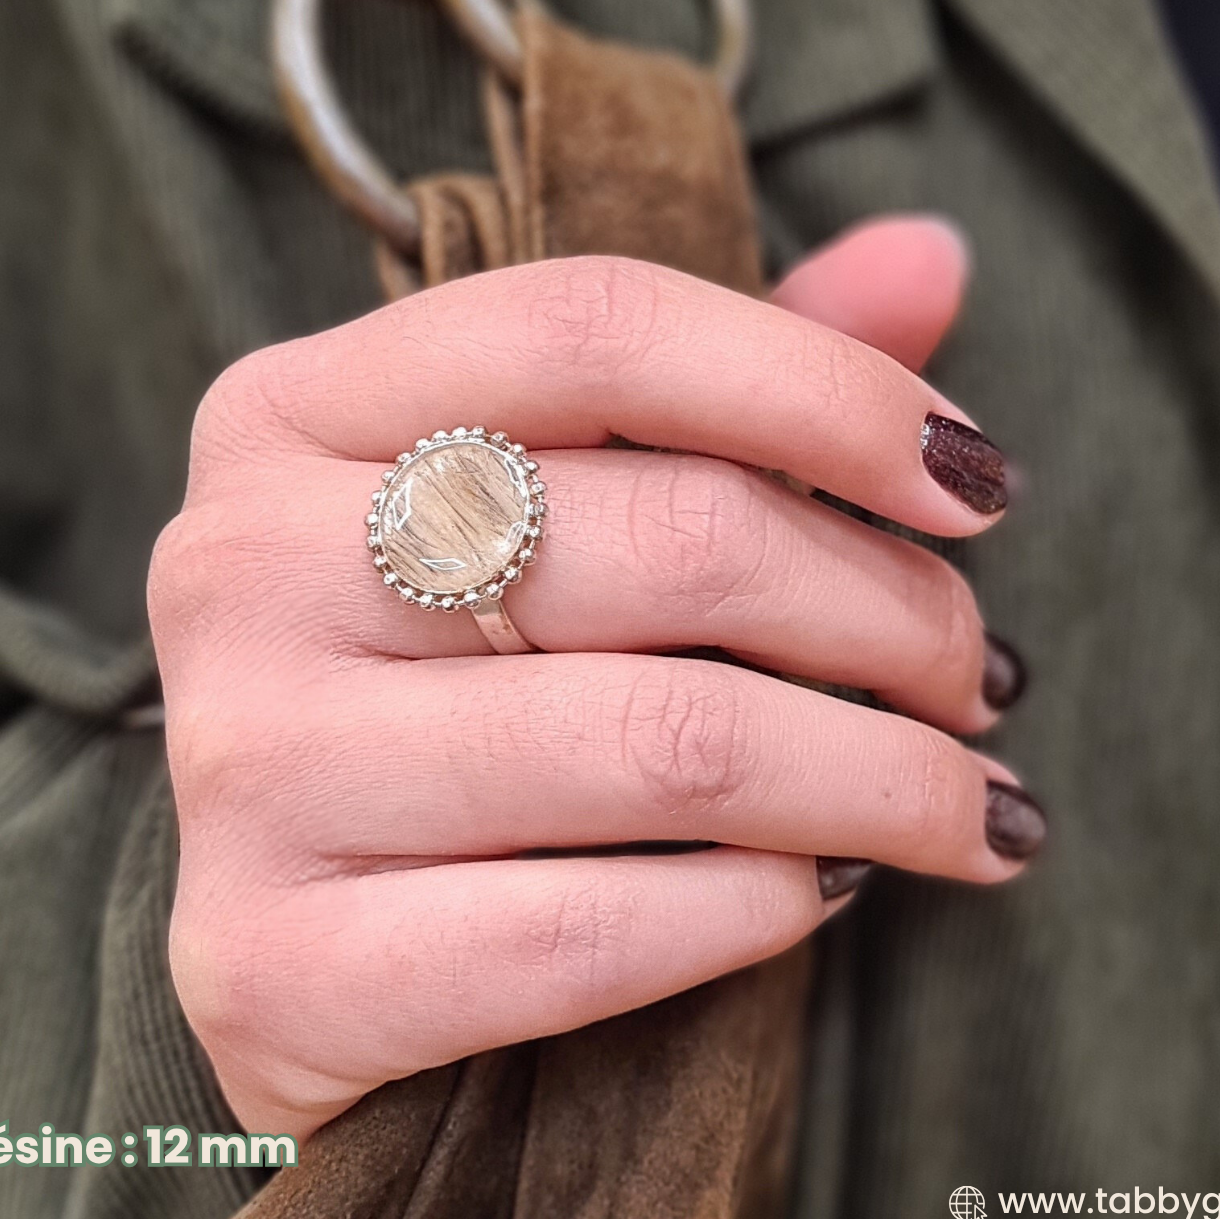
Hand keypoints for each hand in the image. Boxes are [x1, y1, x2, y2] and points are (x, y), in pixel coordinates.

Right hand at [148, 216, 1041, 1141]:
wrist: (259, 965)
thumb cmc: (433, 696)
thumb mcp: (538, 510)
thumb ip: (719, 381)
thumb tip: (931, 253)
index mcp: (291, 411)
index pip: (593, 327)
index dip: (824, 389)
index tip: (975, 483)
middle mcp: (244, 566)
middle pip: (673, 541)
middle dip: (893, 613)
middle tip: (973, 677)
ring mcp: (250, 768)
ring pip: (669, 745)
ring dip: (882, 781)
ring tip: (961, 802)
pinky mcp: (275, 964)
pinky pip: (593, 930)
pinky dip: (759, 910)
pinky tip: (823, 895)